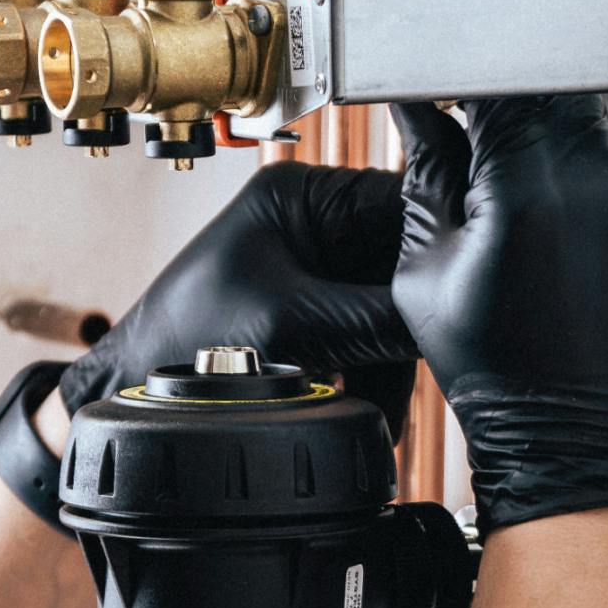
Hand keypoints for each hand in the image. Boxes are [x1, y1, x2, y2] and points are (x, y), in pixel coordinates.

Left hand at [60, 161, 419, 435]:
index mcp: (301, 194)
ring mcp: (317, 268)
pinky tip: (371, 413)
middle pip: (404, 261)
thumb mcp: (292, 324)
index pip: (401, 202)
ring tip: (384, 410)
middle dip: (414, 320)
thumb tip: (451, 321)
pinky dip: (375, 377)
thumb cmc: (186, 340)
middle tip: (433, 361)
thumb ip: (377, 318)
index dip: (440, 248)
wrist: (136, 391)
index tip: (471, 290)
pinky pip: (370, 335)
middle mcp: (314, 222)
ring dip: (393, 361)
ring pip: (392, 306)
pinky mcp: (316, 310)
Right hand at [389, 95, 607, 532]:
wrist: (589, 457)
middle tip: (493, 166)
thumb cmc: (506, 381)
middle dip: (523, 112)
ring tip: (540, 221)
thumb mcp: (429, 272)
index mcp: (530, 183)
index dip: (474, 75)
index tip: (458, 98)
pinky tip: (581, 250)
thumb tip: (419, 112)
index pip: (504, 74)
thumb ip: (426, 173)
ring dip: (568, 151)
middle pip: (563, 91)